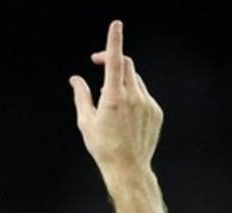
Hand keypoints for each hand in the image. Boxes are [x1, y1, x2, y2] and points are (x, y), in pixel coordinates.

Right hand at [69, 21, 163, 192]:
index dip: (114, 41)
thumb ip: (81, 96)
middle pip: (125, 65)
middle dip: (111, 59)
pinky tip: (124, 115)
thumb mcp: (85, 122)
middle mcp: (133, 97)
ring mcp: (148, 103)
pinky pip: (143, 94)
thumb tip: (75, 79)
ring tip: (110, 100)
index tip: (116, 25)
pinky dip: (133, 95)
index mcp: (113, 98)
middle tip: (96, 62)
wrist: (128, 168)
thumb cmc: (102, 147)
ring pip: (134, 80)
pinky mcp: (156, 111)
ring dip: (121, 80)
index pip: (114, 61)